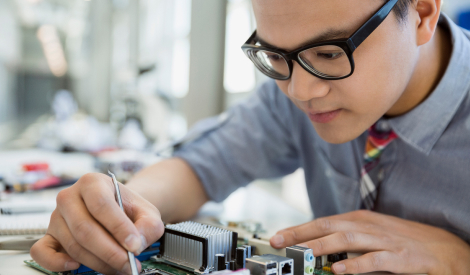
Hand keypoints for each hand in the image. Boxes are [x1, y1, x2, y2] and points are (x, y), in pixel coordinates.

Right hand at [30, 173, 164, 274]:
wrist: (120, 211)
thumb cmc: (130, 210)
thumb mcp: (148, 213)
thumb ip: (147, 227)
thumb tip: (135, 244)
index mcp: (93, 183)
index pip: (101, 205)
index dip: (118, 228)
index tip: (134, 246)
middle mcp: (70, 197)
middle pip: (85, 229)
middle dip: (110, 251)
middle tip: (128, 263)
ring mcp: (56, 217)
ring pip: (73, 245)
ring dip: (98, 261)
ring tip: (119, 266)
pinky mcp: (49, 235)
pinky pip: (42, 251)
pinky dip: (57, 263)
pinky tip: (77, 266)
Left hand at [270, 210, 469, 274]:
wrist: (444, 248)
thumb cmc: (403, 241)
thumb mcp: (372, 235)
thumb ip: (347, 238)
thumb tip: (317, 245)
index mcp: (359, 220)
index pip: (323, 221)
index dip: (299, 229)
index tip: (277, 236)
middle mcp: (368, 226)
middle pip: (329, 227)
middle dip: (301, 234)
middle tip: (278, 242)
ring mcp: (384, 240)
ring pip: (347, 239)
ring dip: (321, 245)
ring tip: (301, 253)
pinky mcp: (400, 257)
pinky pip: (374, 260)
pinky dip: (355, 265)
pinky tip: (339, 270)